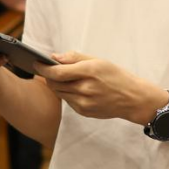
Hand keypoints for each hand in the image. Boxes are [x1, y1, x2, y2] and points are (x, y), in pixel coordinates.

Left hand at [35, 51, 167, 124]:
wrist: (133, 99)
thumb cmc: (116, 76)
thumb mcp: (98, 60)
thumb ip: (74, 58)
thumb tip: (53, 57)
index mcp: (89, 71)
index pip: (57, 72)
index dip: (43, 68)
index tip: (35, 63)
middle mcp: (85, 88)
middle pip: (54, 83)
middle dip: (48, 76)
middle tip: (46, 69)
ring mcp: (84, 103)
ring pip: (59, 92)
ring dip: (56, 85)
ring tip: (60, 77)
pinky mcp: (84, 112)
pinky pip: (68, 101)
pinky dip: (67, 93)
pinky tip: (74, 88)